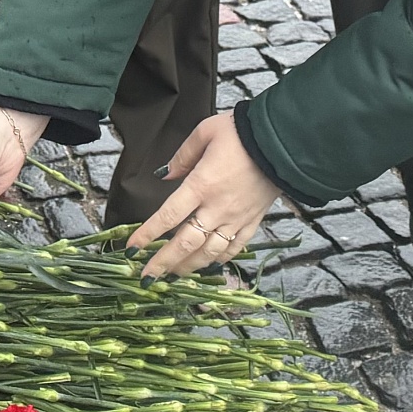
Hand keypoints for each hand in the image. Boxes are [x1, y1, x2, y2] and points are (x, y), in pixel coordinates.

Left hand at [127, 113, 280, 278]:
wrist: (281, 144)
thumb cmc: (240, 134)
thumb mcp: (204, 133)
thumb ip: (181, 157)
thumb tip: (164, 175)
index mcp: (201, 185)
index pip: (168, 216)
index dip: (148, 235)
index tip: (131, 248)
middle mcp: (217, 208)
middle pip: (186, 243)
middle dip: (164, 263)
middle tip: (147, 277)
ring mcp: (237, 219)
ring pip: (210, 252)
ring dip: (189, 266)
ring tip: (172, 275)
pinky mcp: (253, 222)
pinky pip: (234, 249)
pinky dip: (219, 260)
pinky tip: (207, 265)